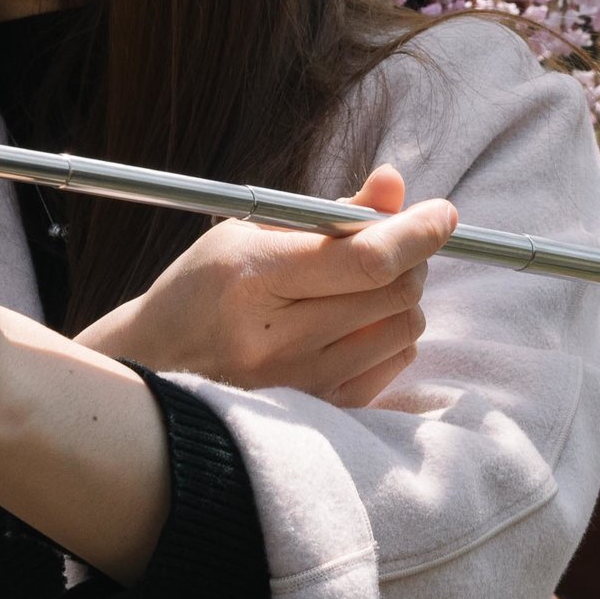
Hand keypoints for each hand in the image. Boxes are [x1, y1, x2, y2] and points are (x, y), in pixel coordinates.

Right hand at [75, 166, 453, 408]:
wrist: (157, 366)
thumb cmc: (206, 288)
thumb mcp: (252, 232)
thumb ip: (331, 213)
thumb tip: (395, 185)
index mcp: (253, 277)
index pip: (365, 259)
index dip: (416, 233)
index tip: (442, 213)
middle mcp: (275, 338)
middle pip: (393, 295)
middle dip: (411, 260)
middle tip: (396, 244)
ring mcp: (297, 384)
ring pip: (403, 332)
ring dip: (402, 300)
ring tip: (365, 287)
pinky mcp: (316, 413)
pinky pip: (393, 368)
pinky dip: (391, 338)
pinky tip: (357, 325)